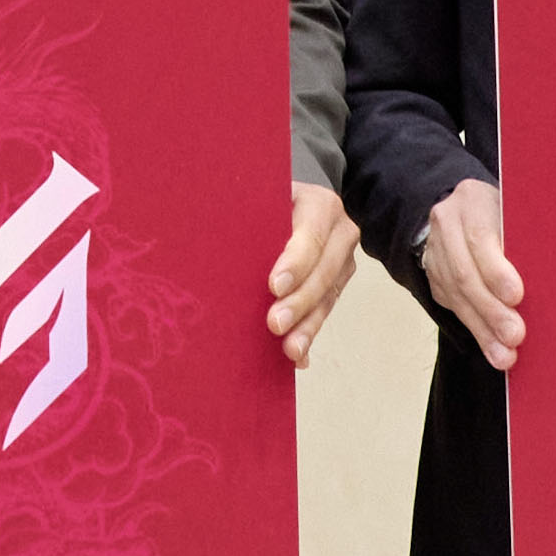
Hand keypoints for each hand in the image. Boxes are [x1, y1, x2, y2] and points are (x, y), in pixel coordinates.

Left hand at [263, 183, 353, 367]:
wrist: (287, 204)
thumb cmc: (263, 201)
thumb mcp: (261, 198)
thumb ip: (249, 215)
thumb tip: (214, 237)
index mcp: (320, 206)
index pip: (311, 236)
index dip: (295, 263)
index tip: (273, 286)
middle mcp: (339, 232)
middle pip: (323, 272)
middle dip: (299, 302)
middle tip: (275, 324)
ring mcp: (342, 261)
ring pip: (327, 297)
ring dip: (307, 326)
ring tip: (290, 350)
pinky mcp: (336, 284)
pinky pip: (324, 311)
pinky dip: (308, 334)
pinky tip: (297, 357)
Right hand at [418, 177, 525, 374]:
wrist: (464, 210)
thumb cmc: (506, 214)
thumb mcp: (517, 211)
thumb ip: (528, 236)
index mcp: (472, 200)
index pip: (480, 238)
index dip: (496, 270)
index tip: (516, 296)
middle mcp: (447, 224)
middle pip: (465, 274)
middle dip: (492, 310)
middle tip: (515, 335)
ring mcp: (435, 252)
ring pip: (457, 297)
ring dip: (483, 330)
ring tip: (505, 355)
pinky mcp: (434, 278)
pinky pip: (453, 308)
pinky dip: (476, 332)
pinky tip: (493, 350)